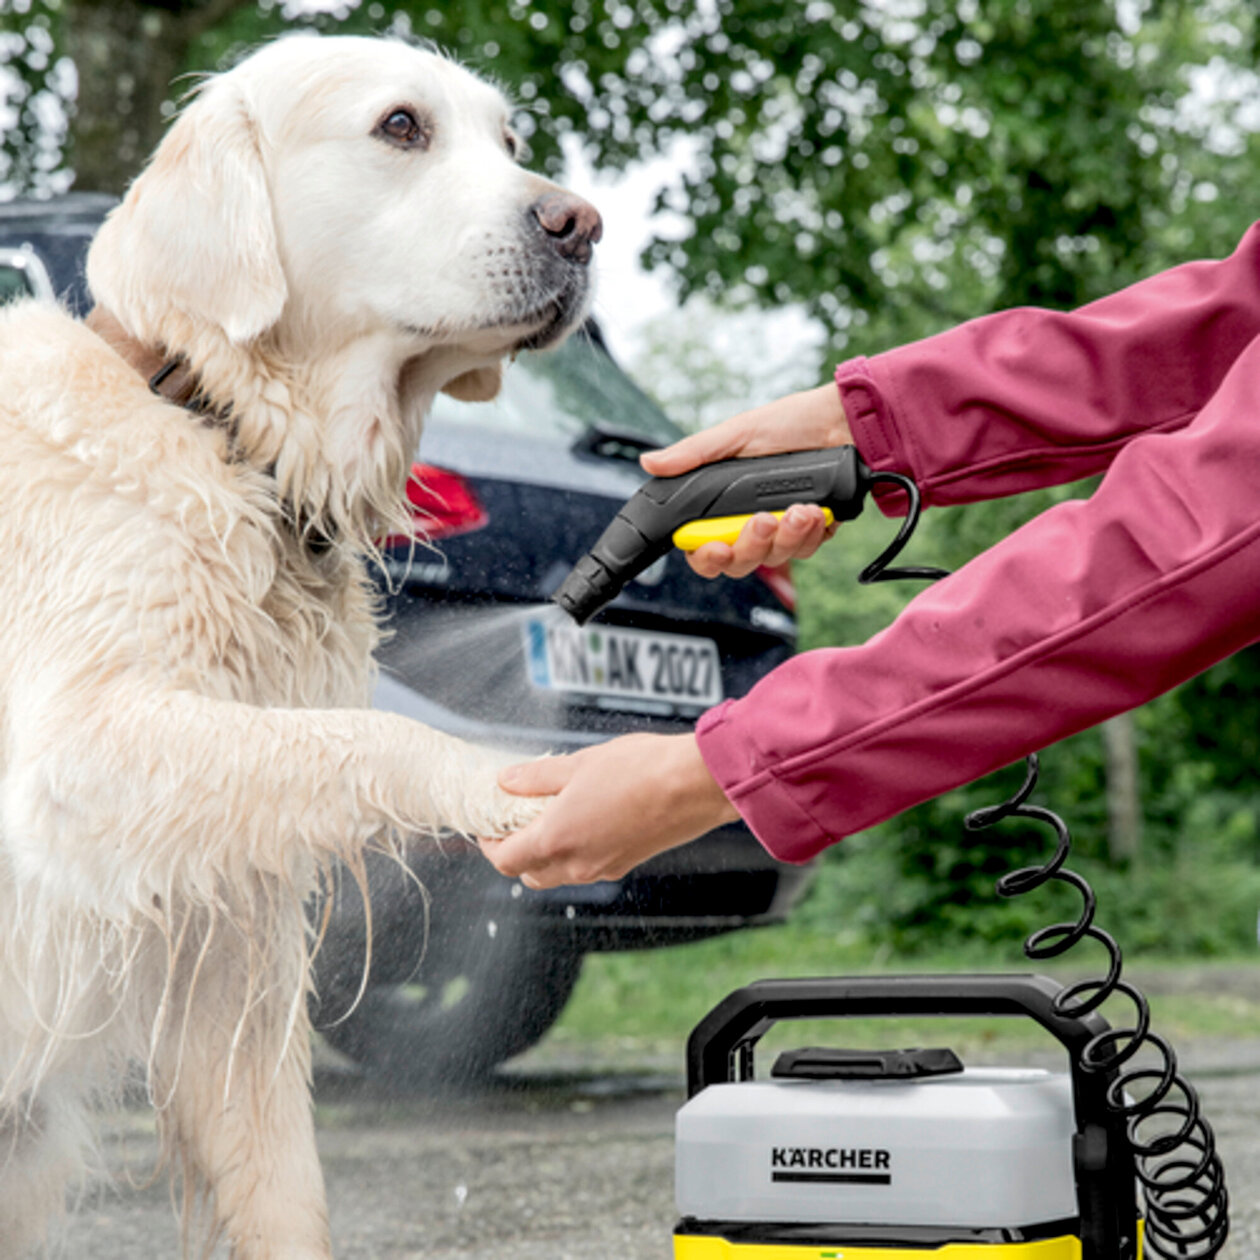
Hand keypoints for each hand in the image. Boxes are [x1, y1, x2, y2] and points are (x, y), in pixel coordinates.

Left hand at [478, 733, 739, 889]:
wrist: (694, 785)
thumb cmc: (639, 769)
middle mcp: (578, 864)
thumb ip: (537, 777)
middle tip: (514, 821)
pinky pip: (587, 867)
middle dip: (515, 853)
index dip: (488, 845)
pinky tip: (584, 818)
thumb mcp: (578, 764)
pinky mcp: (627, 863)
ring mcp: (605, 867)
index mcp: (556, 840)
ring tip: (549, 816)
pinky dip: (574, 852)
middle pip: (529, 874)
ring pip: (558, 875)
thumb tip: (505, 781)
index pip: (506, 860)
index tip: (487, 825)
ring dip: (545, 855)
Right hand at [641, 382, 851, 578]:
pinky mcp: (813, 531)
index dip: (706, 557)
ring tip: (800, 508)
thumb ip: (694, 454)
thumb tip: (650, 462)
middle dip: (751, 546)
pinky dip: (811, 533)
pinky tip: (816, 511)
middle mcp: (750, 521)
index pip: (703, 546)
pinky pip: (807, 550)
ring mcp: (782, 530)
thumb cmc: (792, 421)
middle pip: (738, 562)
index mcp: (724, 503)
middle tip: (763, 520)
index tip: (717, 547)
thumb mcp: (737, 434)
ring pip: (774, 559)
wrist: (844, 421)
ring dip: (786, 537)